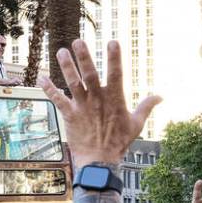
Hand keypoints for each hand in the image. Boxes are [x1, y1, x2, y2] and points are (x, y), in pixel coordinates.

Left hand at [39, 40, 161, 168]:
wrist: (99, 161)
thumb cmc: (119, 142)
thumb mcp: (137, 124)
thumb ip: (147, 106)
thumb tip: (161, 96)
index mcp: (115, 98)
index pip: (116, 74)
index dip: (114, 58)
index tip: (112, 42)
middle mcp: (97, 99)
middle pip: (90, 74)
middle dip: (84, 57)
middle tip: (78, 41)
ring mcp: (82, 106)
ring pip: (72, 83)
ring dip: (66, 67)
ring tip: (60, 51)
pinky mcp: (69, 115)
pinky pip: (57, 100)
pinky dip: (49, 89)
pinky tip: (41, 77)